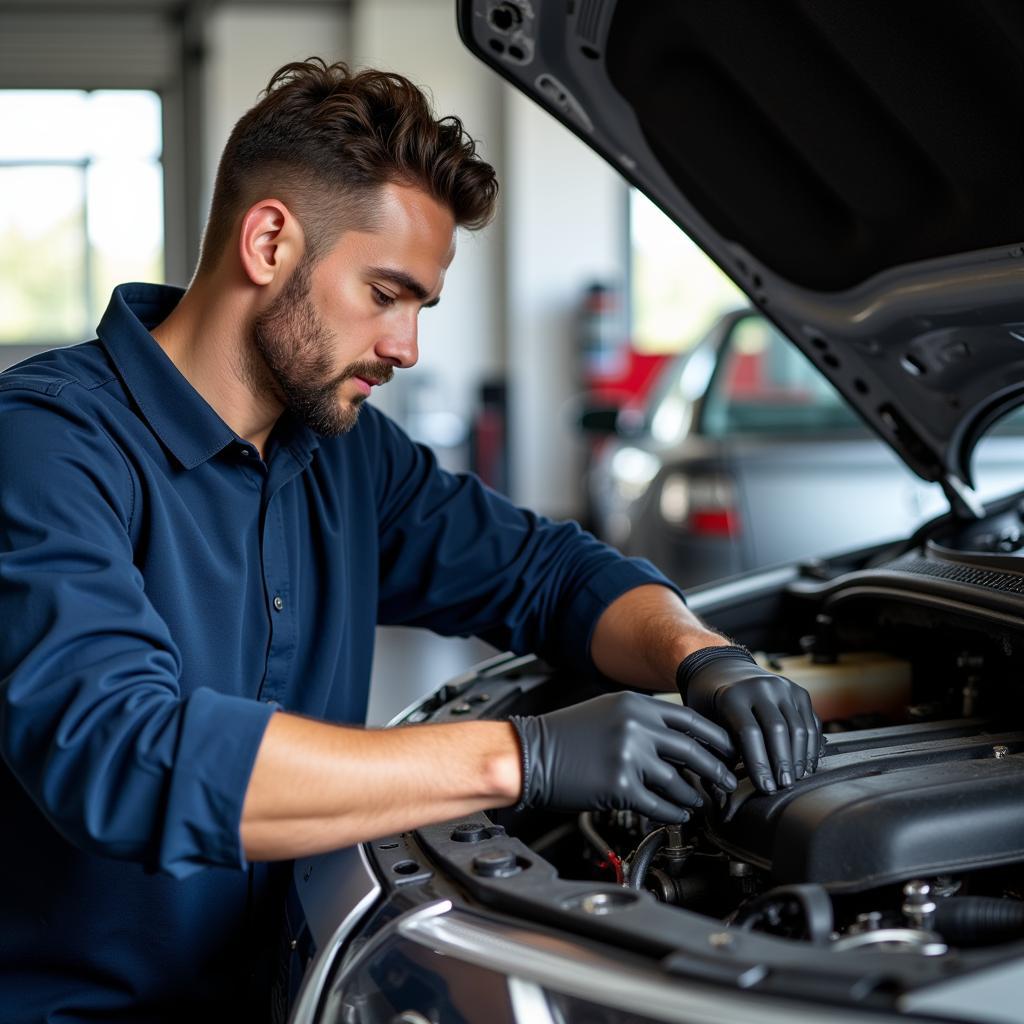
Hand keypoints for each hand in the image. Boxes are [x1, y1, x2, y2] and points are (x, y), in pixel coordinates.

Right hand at [509, 691, 736, 822]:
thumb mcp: (608, 711)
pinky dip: (674, 813)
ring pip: (679, 781)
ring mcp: (628, 756)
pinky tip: (679, 814)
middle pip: (693, 751)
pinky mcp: (619, 787)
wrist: (528, 754)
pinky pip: (659, 805)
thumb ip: (644, 720)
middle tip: (726, 783)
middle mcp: (635, 727)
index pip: (690, 720)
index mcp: (634, 705)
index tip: (729, 751)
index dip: (716, 738)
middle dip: (716, 770)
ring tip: (700, 802)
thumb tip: (680, 741)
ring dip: (694, 796)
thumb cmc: (565, 735)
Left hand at [676, 645, 821, 793]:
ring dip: (800, 757)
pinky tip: (806, 765)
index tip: (765, 787)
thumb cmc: (711, 702)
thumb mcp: (704, 719)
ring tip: (796, 779)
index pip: (749, 733)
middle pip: (778, 730)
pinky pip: (810, 722)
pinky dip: (810, 746)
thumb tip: (728, 784)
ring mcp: (783, 687)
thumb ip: (717, 746)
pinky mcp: (799, 691)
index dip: (759, 763)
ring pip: (798, 727)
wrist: (724, 669)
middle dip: (783, 763)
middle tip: (784, 786)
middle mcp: (760, 687)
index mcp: (732, 695)